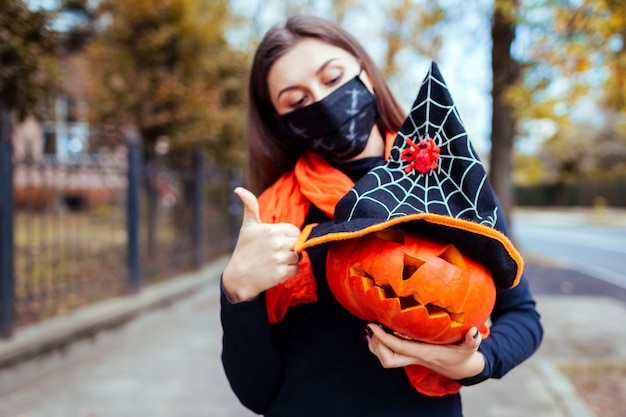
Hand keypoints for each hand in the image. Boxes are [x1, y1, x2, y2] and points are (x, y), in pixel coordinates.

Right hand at [222, 187, 301, 301]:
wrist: (238, 277)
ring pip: (299, 257)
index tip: (276, 242)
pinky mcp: (282, 273)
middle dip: (290, 248)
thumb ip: (250, 206)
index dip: (288, 237)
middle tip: (275, 253)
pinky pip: (296, 269)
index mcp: (273, 230)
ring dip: (290, 260)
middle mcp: (278, 243)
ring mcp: (281, 259)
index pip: (295, 231)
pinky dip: (289, 271)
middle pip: (298, 244)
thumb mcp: (248, 227)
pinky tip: (275, 270)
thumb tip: (238, 189)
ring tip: (275, 261)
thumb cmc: (244, 250)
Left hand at [365, 325, 484, 379]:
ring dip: (376, 346)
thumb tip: (474, 332)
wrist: (462, 368)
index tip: (373, 325)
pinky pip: (389, 357)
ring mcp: (411, 360)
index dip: (384, 338)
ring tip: (371, 330)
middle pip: (388, 359)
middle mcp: (415, 358)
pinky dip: (380, 347)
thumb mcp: (470, 348)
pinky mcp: (410, 358)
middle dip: (376, 345)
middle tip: (371, 327)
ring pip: (386, 360)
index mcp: (426, 353)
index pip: (399, 347)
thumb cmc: (464, 354)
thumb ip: (473, 340)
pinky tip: (378, 336)